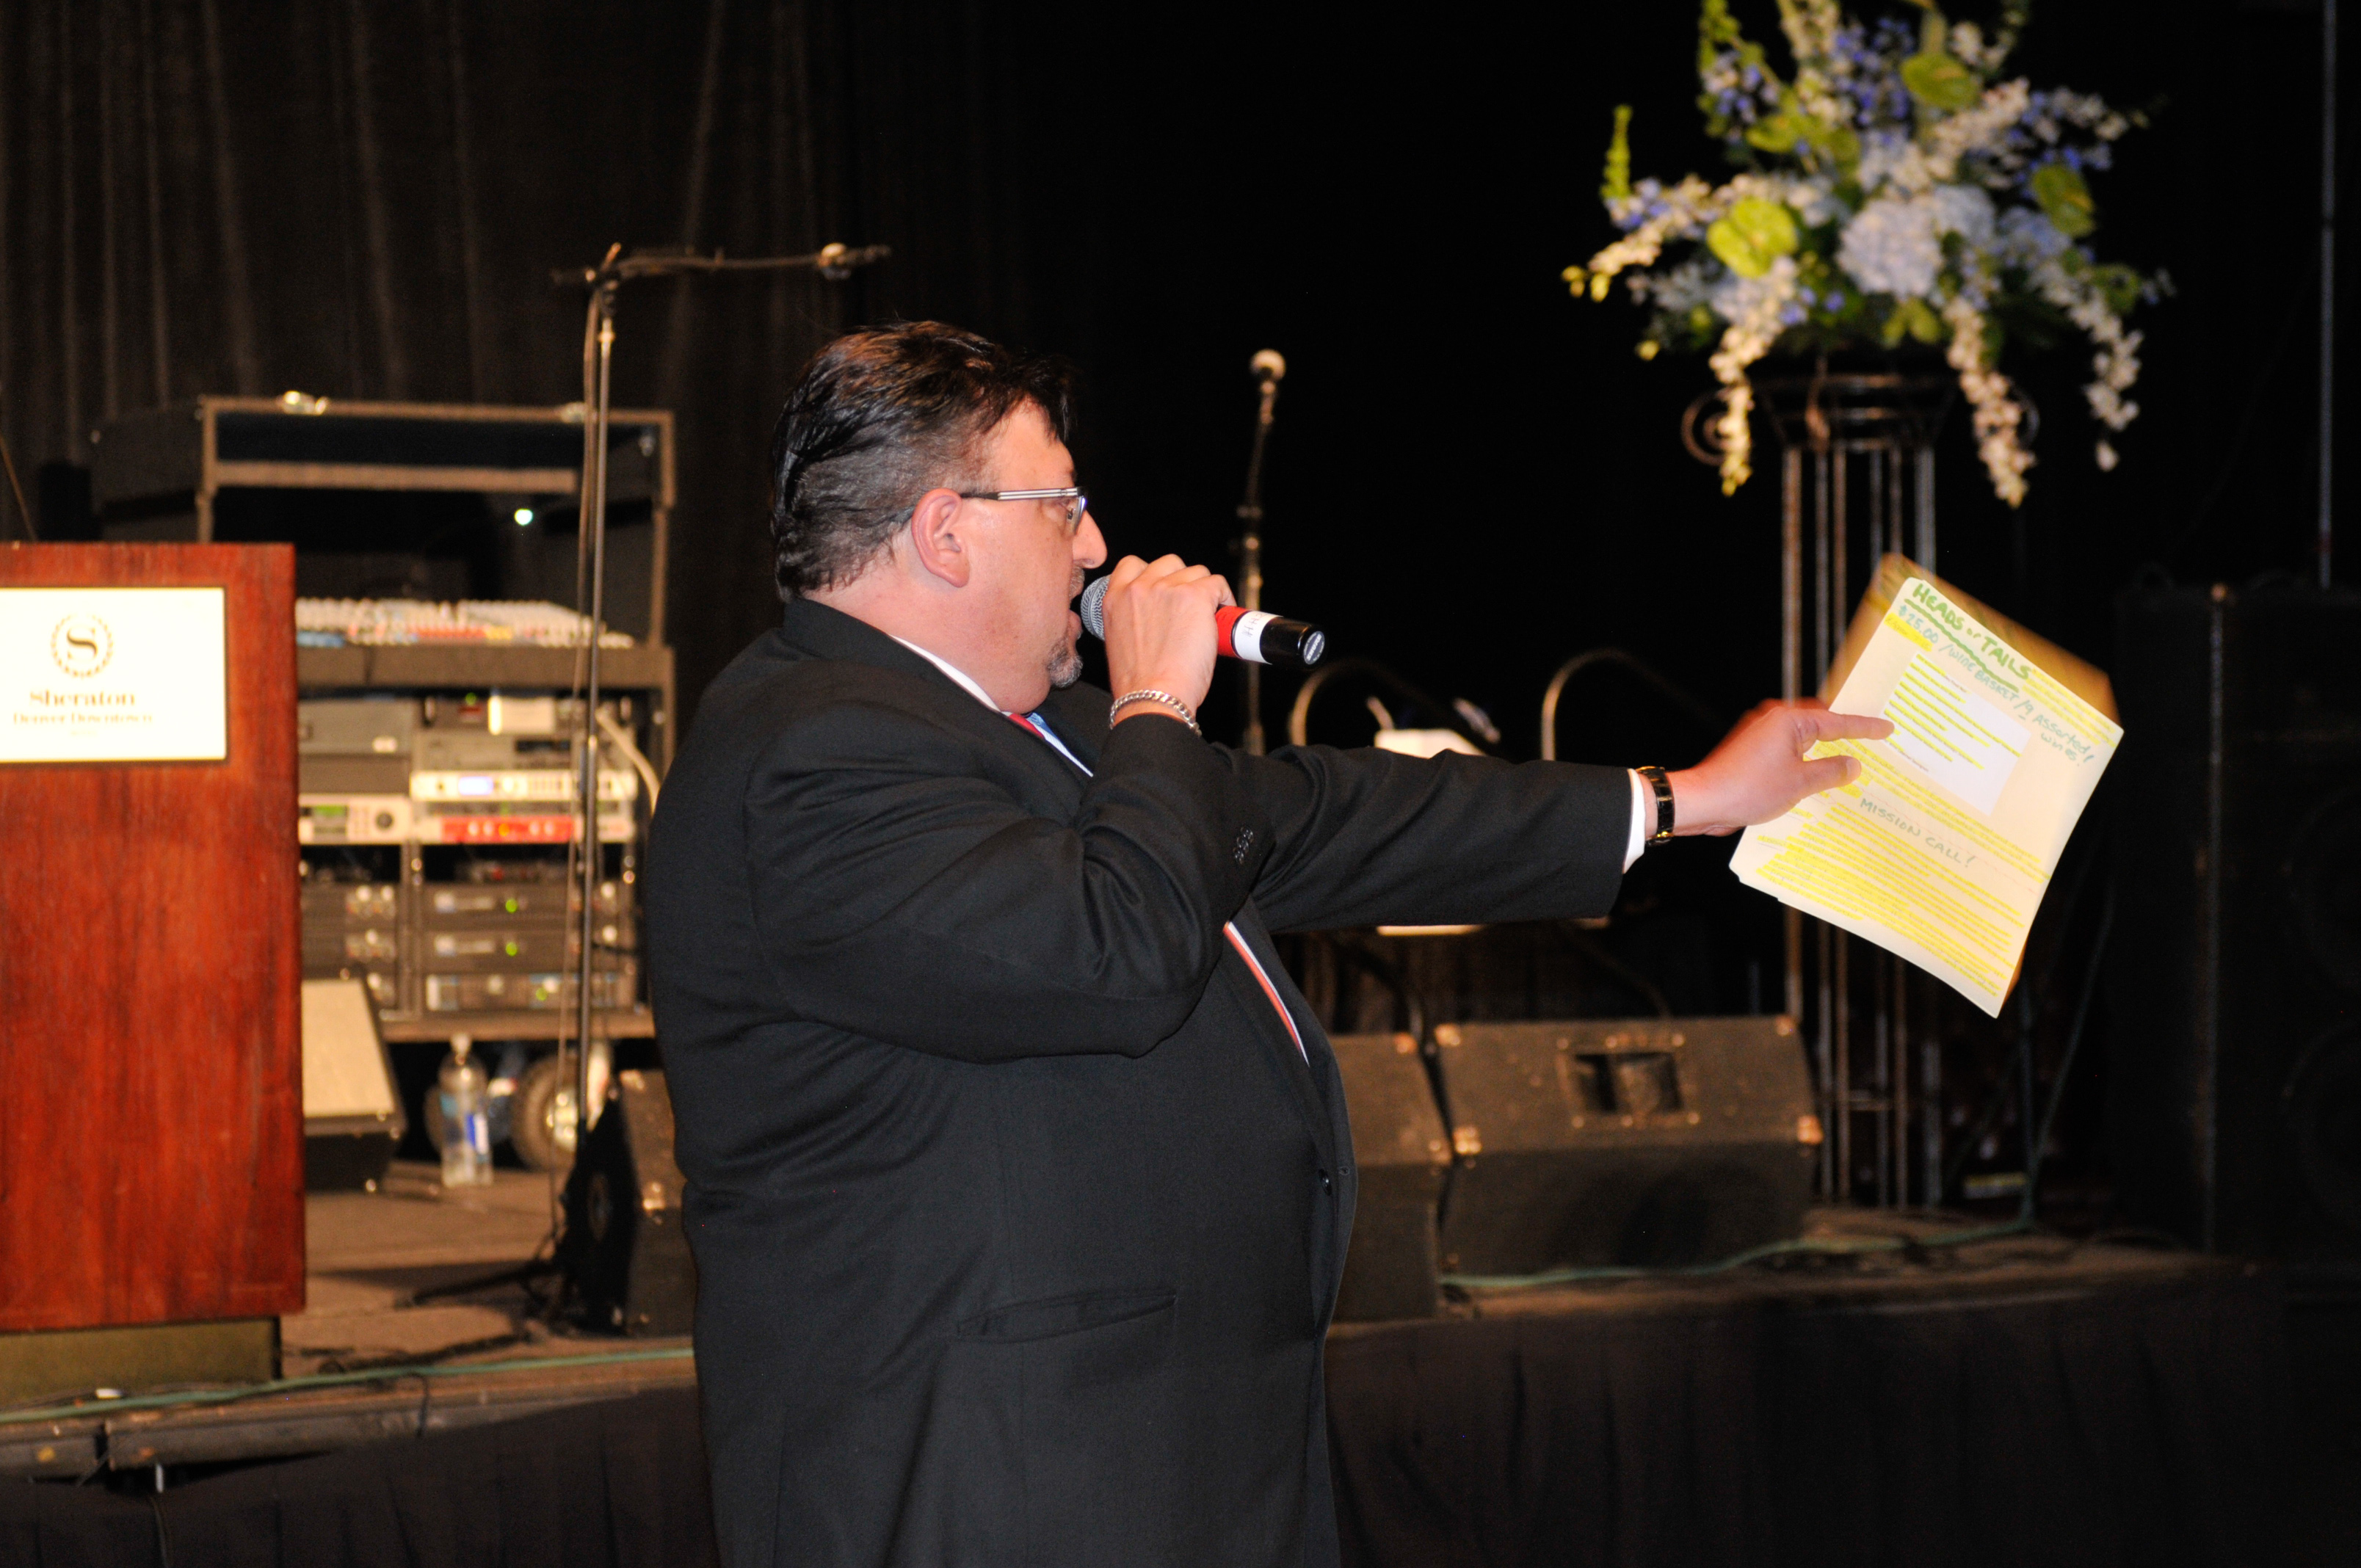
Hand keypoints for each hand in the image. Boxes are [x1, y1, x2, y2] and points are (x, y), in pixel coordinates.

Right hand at [1098, 554, 1232, 723]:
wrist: (1152, 696)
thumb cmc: (1138, 683)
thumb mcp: (1120, 641)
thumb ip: (1133, 618)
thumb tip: (1159, 615)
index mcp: (1114, 598)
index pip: (1133, 565)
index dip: (1155, 575)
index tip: (1166, 590)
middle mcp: (1138, 588)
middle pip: (1170, 564)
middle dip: (1182, 582)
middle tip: (1189, 608)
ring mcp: (1167, 589)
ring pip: (1196, 572)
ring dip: (1205, 591)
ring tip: (1207, 616)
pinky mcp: (1194, 596)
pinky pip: (1217, 583)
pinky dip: (1224, 598)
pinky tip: (1221, 615)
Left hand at [1665, 699, 1893, 835]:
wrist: (1703, 801)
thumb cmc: (1748, 789)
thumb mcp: (1800, 783)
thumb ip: (1831, 771)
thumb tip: (1853, 764)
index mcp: (1788, 720)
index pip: (1837, 721)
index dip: (1865, 727)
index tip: (1887, 728)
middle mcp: (1773, 720)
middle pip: (1819, 724)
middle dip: (1844, 734)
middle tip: (1871, 739)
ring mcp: (1760, 735)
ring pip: (1802, 740)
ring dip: (1823, 751)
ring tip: (1850, 762)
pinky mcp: (1751, 752)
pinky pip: (1787, 752)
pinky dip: (1804, 762)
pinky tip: (1816, 778)